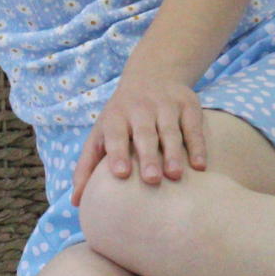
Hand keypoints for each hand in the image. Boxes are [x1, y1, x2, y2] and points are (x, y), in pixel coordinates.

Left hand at [71, 71, 208, 204]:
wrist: (153, 73)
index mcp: (116, 116)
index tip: (121, 173)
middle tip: (151, 180)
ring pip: (170, 130)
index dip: (117, 152)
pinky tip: (200, 166)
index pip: (115, 134)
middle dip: (148, 156)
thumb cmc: (122, 117)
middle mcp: (141, 109)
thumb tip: (75, 202)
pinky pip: (193, 127)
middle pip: (144, 134)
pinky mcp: (188, 105)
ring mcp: (166, 106)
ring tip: (175, 175)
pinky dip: (197, 146)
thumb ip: (87, 166)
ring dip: (173, 153)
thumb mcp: (101, 133)